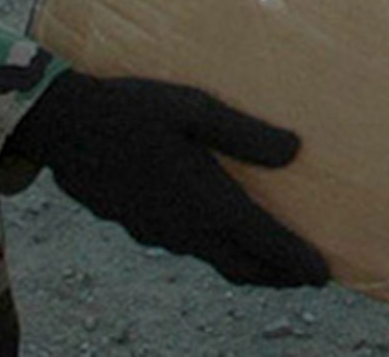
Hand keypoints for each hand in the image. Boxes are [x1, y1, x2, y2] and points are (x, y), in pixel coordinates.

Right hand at [6, 72, 328, 287]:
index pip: (262, 242)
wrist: (64, 128)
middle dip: (277, 276)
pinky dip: (218, 251)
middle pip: (241, 265)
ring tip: (272, 260)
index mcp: (204, 201)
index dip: (294, 262)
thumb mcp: (194, 109)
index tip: (323, 277)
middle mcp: (184, 228)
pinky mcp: (140, 227)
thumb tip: (295, 150)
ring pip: (214, 260)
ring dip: (248, 265)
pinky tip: (219, 234)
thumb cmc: (133, 111)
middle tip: (307, 278)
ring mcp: (159, 233)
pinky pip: (190, 249)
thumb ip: (244, 133)